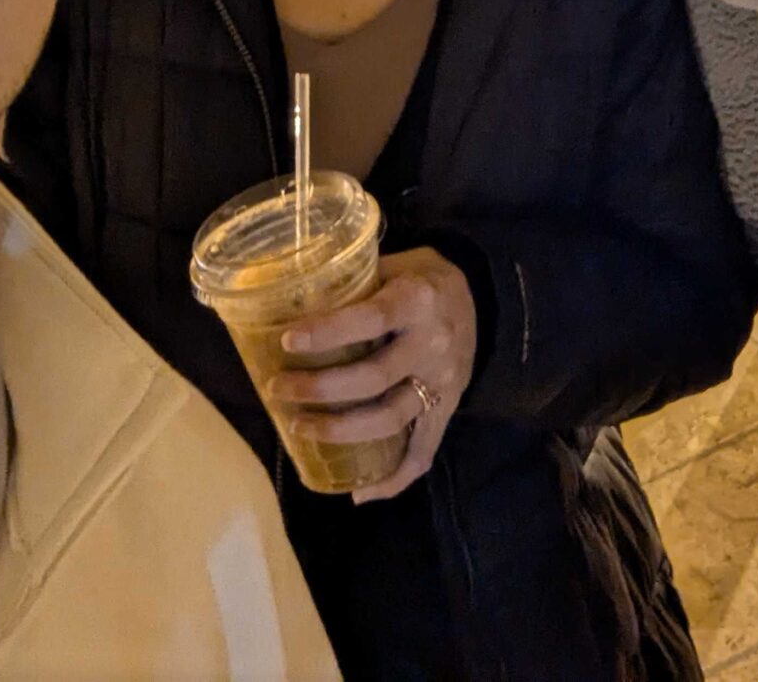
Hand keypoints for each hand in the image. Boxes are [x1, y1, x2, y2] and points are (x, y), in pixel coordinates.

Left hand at [268, 245, 476, 502]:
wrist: (479, 292)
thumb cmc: (419, 275)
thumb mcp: (391, 265)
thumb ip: (353, 283)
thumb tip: (289, 296)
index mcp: (417, 301)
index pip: (369, 320)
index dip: (328, 333)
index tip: (287, 341)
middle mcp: (432, 344)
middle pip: (373, 378)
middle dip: (321, 389)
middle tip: (278, 389)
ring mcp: (443, 381)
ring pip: (391, 418)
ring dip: (341, 430)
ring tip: (299, 428)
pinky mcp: (449, 407)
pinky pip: (425, 451)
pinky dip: (394, 478)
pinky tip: (359, 493)